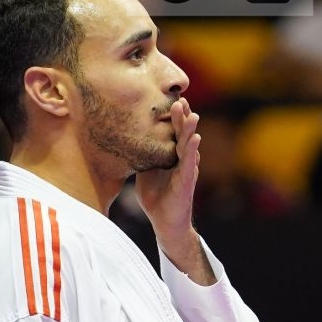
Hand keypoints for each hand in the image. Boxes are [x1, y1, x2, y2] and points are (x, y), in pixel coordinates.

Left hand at [135, 96, 199, 244]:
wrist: (165, 222)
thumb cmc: (156, 197)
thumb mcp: (144, 171)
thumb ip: (143, 156)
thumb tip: (125, 140)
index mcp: (172, 155)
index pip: (173, 132)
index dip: (173, 117)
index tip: (170, 99)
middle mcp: (181, 159)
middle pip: (182, 133)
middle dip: (182, 117)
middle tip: (180, 99)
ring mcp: (186, 169)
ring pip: (189, 145)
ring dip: (190, 130)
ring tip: (192, 114)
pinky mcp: (187, 181)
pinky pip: (190, 163)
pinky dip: (192, 150)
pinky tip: (196, 139)